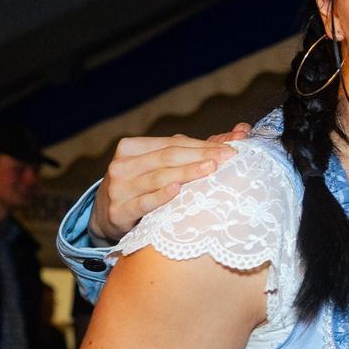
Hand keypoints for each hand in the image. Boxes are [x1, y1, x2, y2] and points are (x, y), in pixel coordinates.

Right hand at [88, 128, 247, 242]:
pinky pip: (143, 203)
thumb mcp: (161, 165)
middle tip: (227, 158)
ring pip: (157, 178)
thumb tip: (241, 132)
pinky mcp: (119, 212)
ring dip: (186, 173)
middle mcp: (122, 165)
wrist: (107, 215)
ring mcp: (119, 188)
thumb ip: (195, 150)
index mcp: (131, 148)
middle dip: (200, 156)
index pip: (172, 144)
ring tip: (210, 169)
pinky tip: (177, 190)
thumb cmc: (143, 186)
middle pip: (167, 157)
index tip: (231, 149)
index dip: (202, 145)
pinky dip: (160, 196)